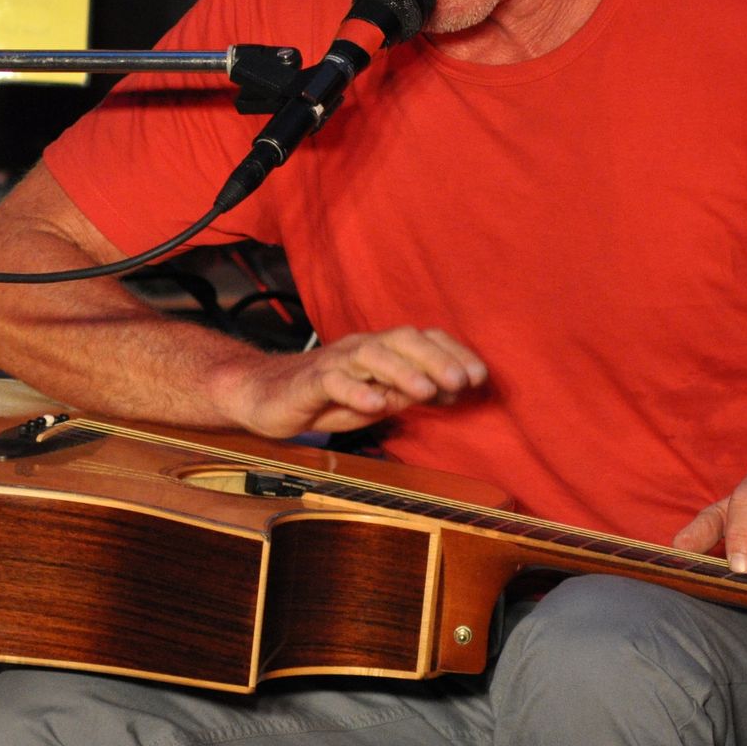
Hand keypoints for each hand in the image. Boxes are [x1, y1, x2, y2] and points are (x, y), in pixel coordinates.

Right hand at [235, 326, 486, 437]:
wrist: (266, 396)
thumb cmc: (327, 397)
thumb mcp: (377, 399)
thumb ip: (410, 393)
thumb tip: (453, 391)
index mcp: (383, 350)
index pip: (424, 340)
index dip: (453, 353)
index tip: (480, 377)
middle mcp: (363, 348)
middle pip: (403, 341)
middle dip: (436, 359)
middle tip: (462, 381)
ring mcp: (336, 362)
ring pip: (372, 356)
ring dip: (403, 372)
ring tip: (426, 391)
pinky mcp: (310, 381)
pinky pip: (334, 381)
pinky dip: (356, 391)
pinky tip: (375, 405)